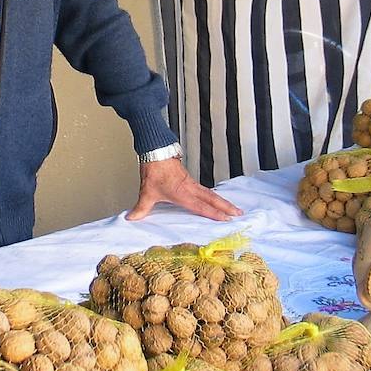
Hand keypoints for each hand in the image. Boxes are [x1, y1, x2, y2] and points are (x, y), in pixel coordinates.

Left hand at [125, 157, 242, 222]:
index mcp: (182, 193)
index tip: (226, 219)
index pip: (201, 205)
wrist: (156, 151)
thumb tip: (131, 219)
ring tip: (235, 209)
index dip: (214, 213)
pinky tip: (218, 201)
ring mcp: (192, 183)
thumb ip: (141, 208)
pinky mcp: (190, 180)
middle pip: (212, 199)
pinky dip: (215, 196)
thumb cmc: (154, 170)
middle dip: (226, 207)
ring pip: (211, 194)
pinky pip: (206, 190)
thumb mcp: (146, 192)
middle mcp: (190, 188)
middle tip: (239, 214)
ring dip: (223, 202)